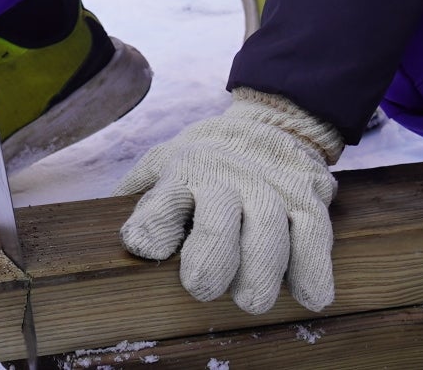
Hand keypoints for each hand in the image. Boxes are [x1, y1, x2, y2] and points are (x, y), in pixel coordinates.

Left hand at [116, 88, 341, 313]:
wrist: (271, 121)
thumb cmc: (205, 159)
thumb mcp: (164, 163)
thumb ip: (139, 194)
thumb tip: (107, 237)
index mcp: (184, 169)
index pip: (165, 196)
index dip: (154, 222)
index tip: (145, 246)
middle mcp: (226, 175)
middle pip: (219, 212)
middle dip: (211, 252)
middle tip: (202, 286)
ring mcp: (269, 186)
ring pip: (268, 224)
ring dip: (261, 266)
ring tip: (251, 300)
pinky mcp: (307, 197)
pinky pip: (315, 231)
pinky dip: (315, 265)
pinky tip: (312, 297)